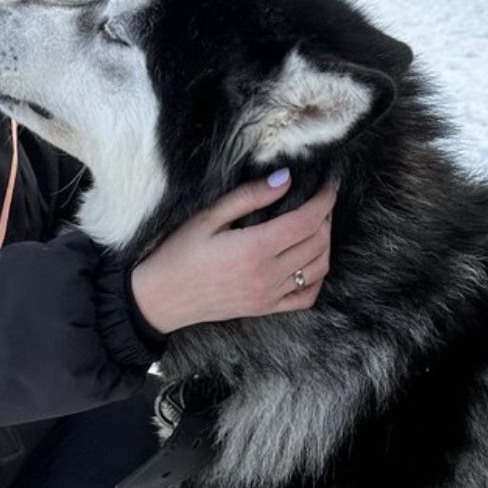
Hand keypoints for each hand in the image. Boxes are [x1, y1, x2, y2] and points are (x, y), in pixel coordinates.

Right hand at [129, 171, 334, 336]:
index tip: (328, 184)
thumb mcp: (207, 217)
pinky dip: (316, 277)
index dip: (324, 199)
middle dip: (325, 217)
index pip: (307, 220)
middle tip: (317, 201)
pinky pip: (306, 297)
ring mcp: (268, 295)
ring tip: (314, 226)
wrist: (160, 298)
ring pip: (318, 268)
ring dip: (324, 244)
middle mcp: (267, 275)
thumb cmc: (177, 254)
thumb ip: (248, 197)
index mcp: (254, 248)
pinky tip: (308, 262)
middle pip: (318, 242)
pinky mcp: (264, 309)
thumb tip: (285, 178)